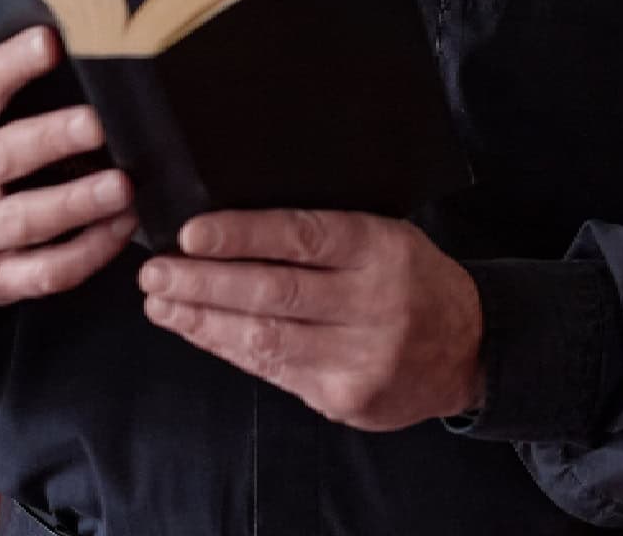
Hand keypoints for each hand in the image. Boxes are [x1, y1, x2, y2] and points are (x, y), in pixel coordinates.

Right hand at [0, 26, 138, 304]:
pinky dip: (87, 252)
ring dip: (77, 202)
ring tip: (122, 186)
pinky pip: (45, 272)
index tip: (50, 42)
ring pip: (25, 221)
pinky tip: (121, 227)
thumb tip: (83, 52)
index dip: (10, 66)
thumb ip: (4, 96)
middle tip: (96, 124)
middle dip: (51, 140)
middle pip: (1, 159)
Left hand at [138, 210, 484, 430]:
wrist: (468, 348)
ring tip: (162, 302)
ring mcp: (360, 356)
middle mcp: (373, 302)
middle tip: (155, 271)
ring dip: (203, 320)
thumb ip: (324, 233)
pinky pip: (272, 371)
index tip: (190, 233)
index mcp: (381, 248)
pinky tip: (198, 330)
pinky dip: (227, 347)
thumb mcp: (384, 235)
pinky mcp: (345, 397)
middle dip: (203, 282)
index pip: (302, 236)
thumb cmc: (411, 279)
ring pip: (265, 338)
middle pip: (273, 292)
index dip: (242, 234)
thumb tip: (231, 226)